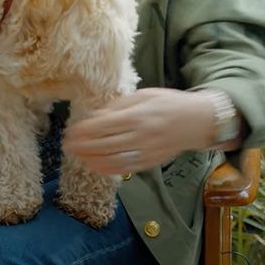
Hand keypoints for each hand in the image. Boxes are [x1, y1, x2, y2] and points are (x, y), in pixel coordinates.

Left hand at [63, 87, 215, 174]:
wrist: (198, 122)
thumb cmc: (168, 104)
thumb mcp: (143, 95)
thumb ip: (118, 106)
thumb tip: (96, 116)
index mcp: (138, 116)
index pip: (104, 126)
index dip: (84, 130)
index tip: (70, 131)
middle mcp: (142, 136)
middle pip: (106, 144)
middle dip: (83, 146)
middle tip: (67, 145)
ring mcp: (147, 151)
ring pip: (114, 159)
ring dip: (92, 160)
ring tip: (77, 156)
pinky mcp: (152, 162)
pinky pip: (126, 169)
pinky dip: (108, 169)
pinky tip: (94, 166)